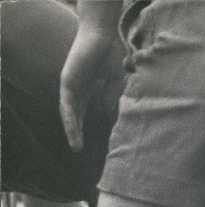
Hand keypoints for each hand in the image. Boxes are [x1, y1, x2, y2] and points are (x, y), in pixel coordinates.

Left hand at [60, 26, 118, 151]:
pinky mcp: (67, 81)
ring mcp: (71, 85)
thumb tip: (110, 118)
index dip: (89, 128)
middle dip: (77, 133)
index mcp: (89, 90)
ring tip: (76, 146)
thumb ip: (110, 100)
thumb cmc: (111, 56)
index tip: (95, 143)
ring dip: (72, 130)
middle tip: (80, 150)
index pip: (87, 113)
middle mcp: (78, 89)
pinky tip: (73, 131)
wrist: (103, 35)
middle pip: (75, 115)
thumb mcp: (115, 84)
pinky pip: (67, 104)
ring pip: (69, 112)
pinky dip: (70, 118)